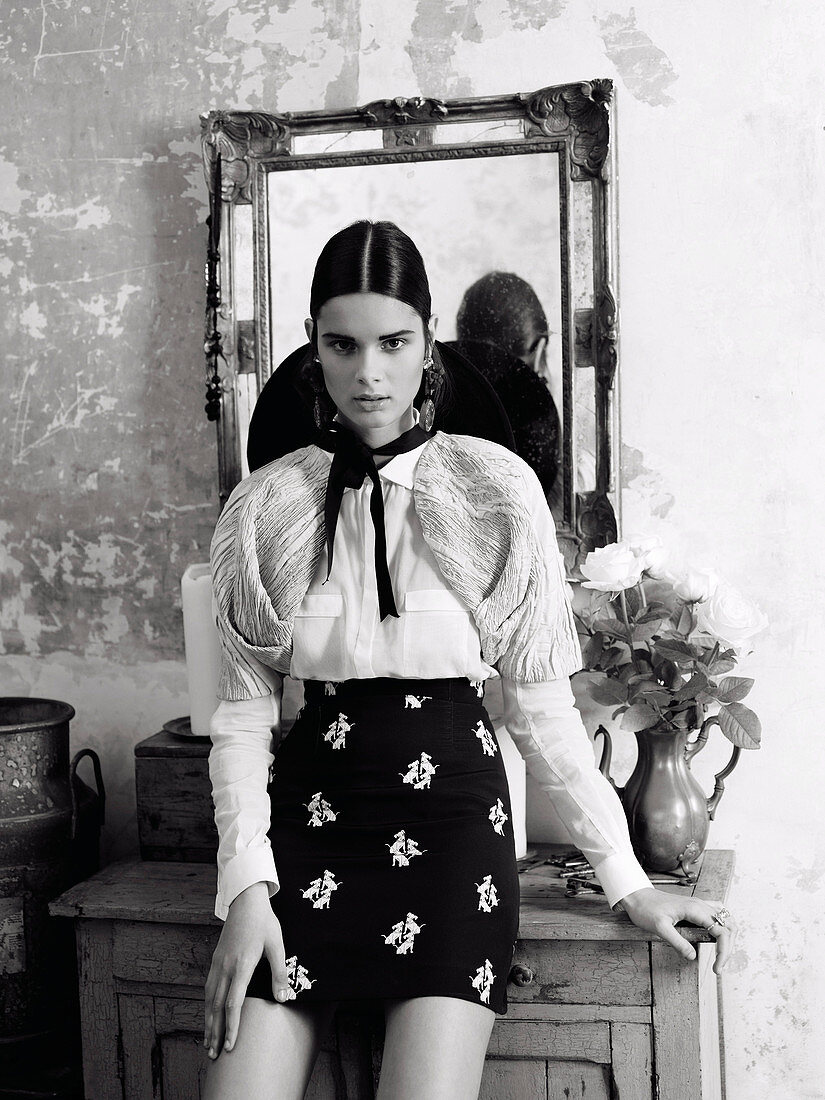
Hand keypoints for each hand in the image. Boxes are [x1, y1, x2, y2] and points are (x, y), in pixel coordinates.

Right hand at [203, 882, 294, 1059]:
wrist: (246, 900)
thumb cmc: (264, 922)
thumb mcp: (277, 945)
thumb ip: (280, 973)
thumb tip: (283, 998)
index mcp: (242, 965)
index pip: (233, 1004)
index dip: (232, 1027)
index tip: (231, 1046)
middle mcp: (226, 967)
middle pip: (216, 1007)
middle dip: (215, 1032)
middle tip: (214, 1055)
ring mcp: (218, 963)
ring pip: (209, 999)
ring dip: (208, 1022)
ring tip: (208, 1042)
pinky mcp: (215, 959)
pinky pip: (208, 988)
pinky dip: (207, 1006)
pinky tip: (209, 1015)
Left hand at [619, 887, 735, 974]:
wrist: (636, 895)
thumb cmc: (645, 908)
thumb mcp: (659, 927)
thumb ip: (677, 942)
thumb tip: (693, 957)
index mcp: (695, 909)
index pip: (722, 931)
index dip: (724, 952)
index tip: (717, 968)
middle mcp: (700, 905)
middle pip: (728, 926)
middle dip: (728, 948)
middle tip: (719, 966)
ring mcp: (698, 904)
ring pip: (725, 919)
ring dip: (728, 937)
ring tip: (721, 954)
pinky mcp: (694, 906)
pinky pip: (717, 913)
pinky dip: (722, 926)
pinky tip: (717, 937)